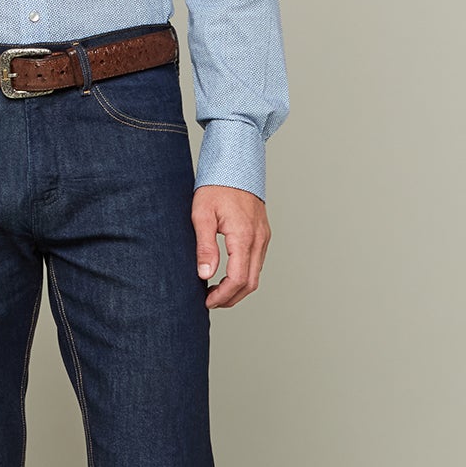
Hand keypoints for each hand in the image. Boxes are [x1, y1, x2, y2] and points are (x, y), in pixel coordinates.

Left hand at [192, 185, 269, 307]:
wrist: (235, 164)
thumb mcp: (202, 215)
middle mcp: (259, 239)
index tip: (207, 301)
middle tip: (210, 301)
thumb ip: (205, 247)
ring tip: (215, 290)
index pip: (238, 279)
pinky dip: (244, 274)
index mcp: (244, 236)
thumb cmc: (216, 186)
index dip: (223, 296)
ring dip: (238, 288)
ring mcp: (263, 237)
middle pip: (251, 283)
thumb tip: (205, 275)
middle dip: (231, 297)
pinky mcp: (263, 233)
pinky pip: (257, 262)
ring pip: (256, 274)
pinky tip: (227, 274)